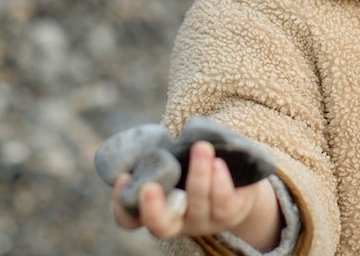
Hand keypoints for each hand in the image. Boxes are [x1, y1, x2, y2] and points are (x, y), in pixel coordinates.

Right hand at [112, 141, 280, 249]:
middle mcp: (177, 220)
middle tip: (148, 186)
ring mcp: (204, 220)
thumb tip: (145, 133)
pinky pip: (223, 202)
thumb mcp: (175, 158)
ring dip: (198, 174)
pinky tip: (219, 162)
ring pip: (198, 204)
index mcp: (156, 208)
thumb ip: (160, 152)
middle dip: (152, 209)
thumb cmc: (195, 164)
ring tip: (201, 147)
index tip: (123, 177)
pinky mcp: (229, 213)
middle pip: (160, 226)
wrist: (239, 181)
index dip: (119, 204)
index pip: (128, 219)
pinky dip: (220, 181)